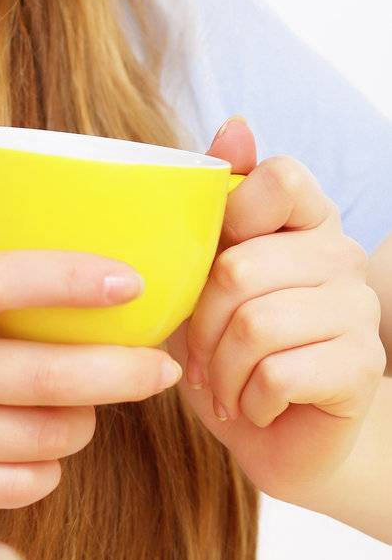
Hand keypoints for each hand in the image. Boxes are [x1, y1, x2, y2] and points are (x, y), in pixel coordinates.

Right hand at [0, 251, 181, 524]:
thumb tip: (60, 295)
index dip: (69, 276)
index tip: (128, 278)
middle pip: (46, 372)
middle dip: (122, 371)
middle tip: (161, 366)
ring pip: (44, 436)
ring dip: (82, 423)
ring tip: (84, 408)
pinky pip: (18, 485)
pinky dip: (45, 468)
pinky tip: (38, 452)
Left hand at [167, 118, 384, 503]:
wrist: (272, 434)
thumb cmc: (227, 345)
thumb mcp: (200, 271)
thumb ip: (215, 198)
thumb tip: (237, 125)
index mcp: (305, 218)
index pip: (279, 177)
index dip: (230, 219)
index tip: (210, 269)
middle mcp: (339, 254)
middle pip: (240, 268)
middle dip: (199, 325)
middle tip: (198, 356)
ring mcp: (358, 309)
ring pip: (254, 325)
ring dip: (219, 370)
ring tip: (221, 385)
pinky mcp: (362, 366)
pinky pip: (278, 373)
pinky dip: (248, 400)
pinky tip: (254, 405)